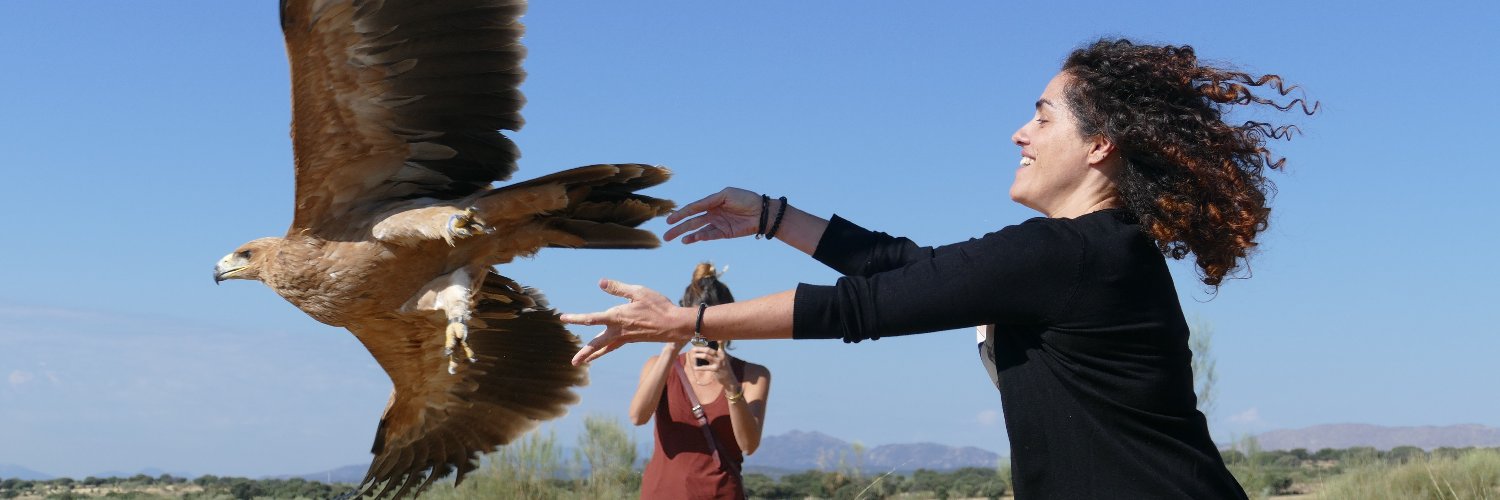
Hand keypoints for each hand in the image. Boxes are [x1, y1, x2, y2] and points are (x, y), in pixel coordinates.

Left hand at [562, 279, 691, 364]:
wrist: (675, 325)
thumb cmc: (658, 306)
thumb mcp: (638, 292)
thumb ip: (618, 289)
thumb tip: (600, 283)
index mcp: (617, 317)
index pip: (591, 318)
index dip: (576, 318)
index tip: (563, 318)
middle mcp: (619, 331)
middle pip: (597, 343)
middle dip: (584, 352)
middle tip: (573, 362)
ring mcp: (626, 337)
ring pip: (605, 348)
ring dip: (593, 355)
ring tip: (582, 361)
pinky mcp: (632, 339)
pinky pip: (615, 346)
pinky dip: (605, 350)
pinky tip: (604, 350)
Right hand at [663, 187, 765, 243]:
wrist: (762, 212)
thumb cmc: (745, 199)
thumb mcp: (726, 194)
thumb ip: (710, 200)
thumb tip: (696, 207)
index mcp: (712, 202)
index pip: (692, 209)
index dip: (680, 214)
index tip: (669, 219)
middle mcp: (712, 213)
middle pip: (692, 222)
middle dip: (679, 228)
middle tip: (666, 236)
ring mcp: (718, 224)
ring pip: (698, 231)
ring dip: (688, 235)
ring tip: (678, 240)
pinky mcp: (725, 233)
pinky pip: (710, 235)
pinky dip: (701, 237)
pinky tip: (693, 239)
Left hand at [688, 345, 736, 386]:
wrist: (729, 377)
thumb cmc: (723, 366)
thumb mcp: (722, 357)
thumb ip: (717, 351)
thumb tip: (710, 345)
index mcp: (721, 352)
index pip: (716, 343)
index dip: (707, 341)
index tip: (700, 339)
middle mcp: (720, 355)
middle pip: (708, 349)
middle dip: (700, 348)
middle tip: (693, 349)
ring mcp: (718, 362)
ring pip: (706, 356)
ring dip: (698, 355)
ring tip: (693, 355)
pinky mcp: (715, 369)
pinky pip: (706, 367)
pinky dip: (699, 367)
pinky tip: (695, 368)